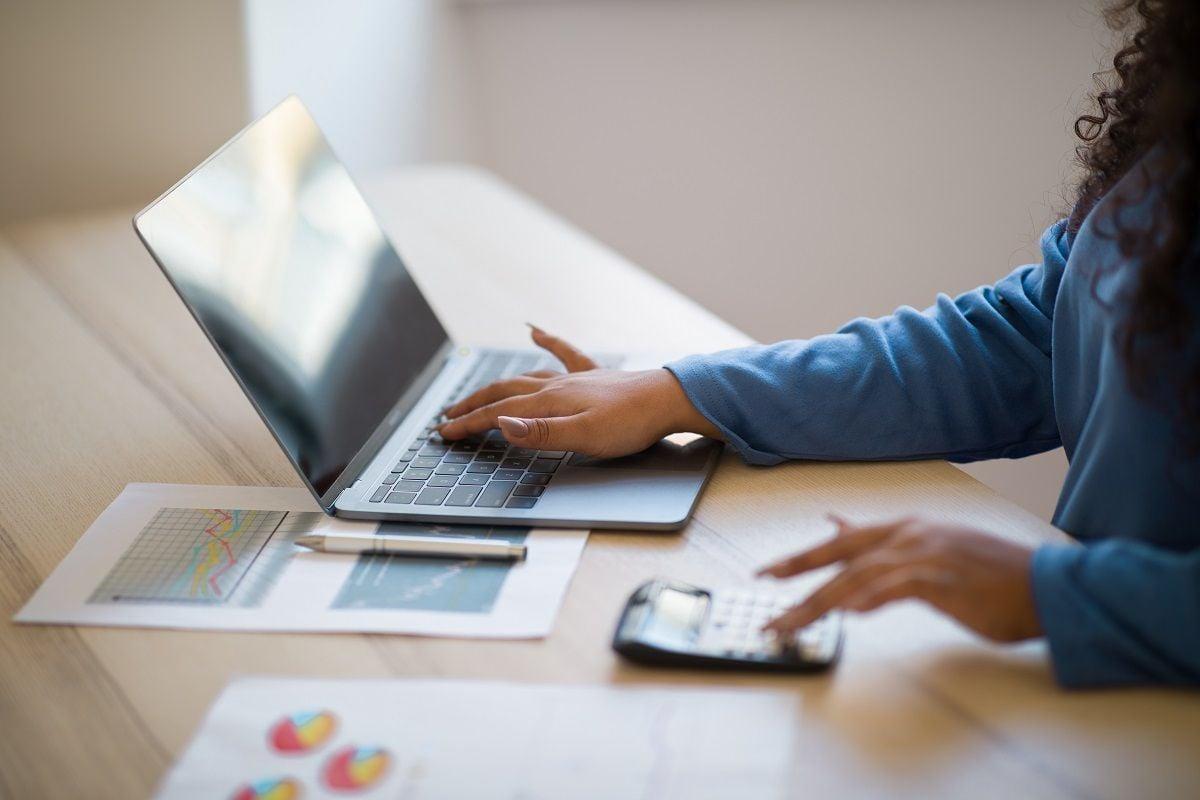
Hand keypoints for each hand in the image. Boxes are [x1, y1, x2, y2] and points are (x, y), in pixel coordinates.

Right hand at [437, 325, 719, 456]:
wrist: (668, 399)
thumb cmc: (630, 424)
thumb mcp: (585, 438)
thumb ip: (541, 434)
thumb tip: (501, 424)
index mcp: (550, 403)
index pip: (498, 415)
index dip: (469, 425)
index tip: (444, 433)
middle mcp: (557, 386)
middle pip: (504, 393)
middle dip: (473, 405)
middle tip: (448, 416)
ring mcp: (575, 378)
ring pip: (525, 378)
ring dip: (498, 385)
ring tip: (478, 392)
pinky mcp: (594, 375)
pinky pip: (565, 354)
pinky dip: (548, 341)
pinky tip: (537, 331)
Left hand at [759, 515, 1040, 641]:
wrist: (1045, 584)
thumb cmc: (994, 576)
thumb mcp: (936, 552)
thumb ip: (892, 549)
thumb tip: (846, 536)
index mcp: (908, 529)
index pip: (843, 540)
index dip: (804, 556)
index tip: (770, 571)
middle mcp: (910, 535)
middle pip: (839, 554)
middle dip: (796, 572)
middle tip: (763, 591)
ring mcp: (924, 554)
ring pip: (856, 576)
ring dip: (819, 602)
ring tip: (791, 623)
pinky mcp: (940, 578)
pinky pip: (891, 589)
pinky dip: (866, 600)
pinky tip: (847, 614)